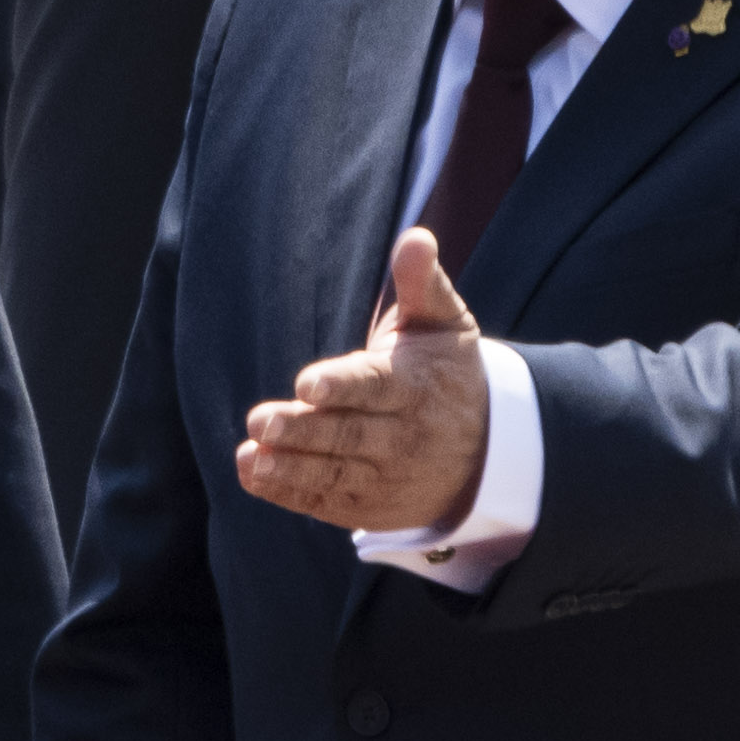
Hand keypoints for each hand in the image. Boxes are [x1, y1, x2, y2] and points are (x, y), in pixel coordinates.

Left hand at [235, 230, 489, 534]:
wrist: (488, 450)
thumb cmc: (449, 373)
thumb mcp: (446, 324)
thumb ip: (424, 283)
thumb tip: (415, 237)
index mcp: (413, 387)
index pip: (374, 386)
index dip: (340, 385)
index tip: (306, 383)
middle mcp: (401, 435)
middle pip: (348, 434)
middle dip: (303, 430)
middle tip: (260, 421)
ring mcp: (385, 474)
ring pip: (334, 473)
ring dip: (290, 468)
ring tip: (251, 456)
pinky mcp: (368, 503)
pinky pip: (327, 500)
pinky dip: (291, 492)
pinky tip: (256, 475)